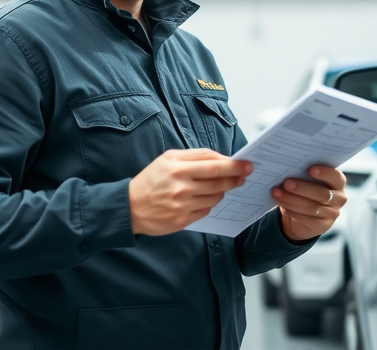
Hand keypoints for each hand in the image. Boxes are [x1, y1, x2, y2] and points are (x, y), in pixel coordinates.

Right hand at [128, 148, 251, 235]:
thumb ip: (196, 156)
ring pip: (215, 198)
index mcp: (179, 169)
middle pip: (220, 183)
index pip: (216, 166)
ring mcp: (183, 206)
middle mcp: (182, 188)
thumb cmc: (151, 179)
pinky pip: (206, 211)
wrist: (130, 206)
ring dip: (221, 191)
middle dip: (235, 179)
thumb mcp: (169, 158)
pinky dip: (208, 204)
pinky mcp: (183, 221)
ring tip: (218, 186)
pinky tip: (202, 199)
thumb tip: (222, 159)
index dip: (235, 166)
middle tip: (244, 176)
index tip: (247, 164)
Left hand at [271, 165, 346, 241]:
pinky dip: (292, 211)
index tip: (311, 169)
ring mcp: (332, 213)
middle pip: (322, 194)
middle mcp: (339, 198)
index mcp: (338, 182)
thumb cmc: (305, 191)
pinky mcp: (322, 226)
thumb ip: (303, 174)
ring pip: (311, 207)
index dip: (325, 173)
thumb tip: (287, 168)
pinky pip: (306, 218)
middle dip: (302, 188)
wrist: (303, 216)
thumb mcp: (307, 181)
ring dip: (292, 200)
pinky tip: (282, 205)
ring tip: (277, 193)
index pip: (336, 177)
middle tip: (286, 183)